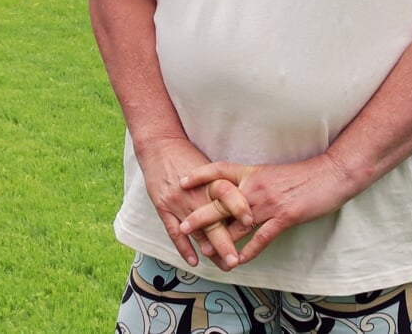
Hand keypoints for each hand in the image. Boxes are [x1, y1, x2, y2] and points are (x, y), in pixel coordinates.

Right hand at [135, 136, 241, 269]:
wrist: (159, 146)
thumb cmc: (188, 156)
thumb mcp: (210, 167)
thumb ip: (224, 186)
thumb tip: (246, 202)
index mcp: (210, 180)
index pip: (227, 195)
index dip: (239, 208)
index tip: (251, 223)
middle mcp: (195, 193)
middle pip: (212, 221)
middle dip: (225, 243)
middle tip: (236, 260)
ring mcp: (178, 202)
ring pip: (196, 232)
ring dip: (210, 251)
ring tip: (223, 265)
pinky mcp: (163, 207)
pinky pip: (174, 232)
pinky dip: (184, 248)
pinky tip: (194, 261)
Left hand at [176, 155, 355, 270]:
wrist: (332, 173)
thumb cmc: (305, 173)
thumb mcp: (274, 172)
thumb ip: (255, 181)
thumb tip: (238, 192)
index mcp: (254, 171)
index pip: (221, 170)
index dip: (200, 175)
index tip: (182, 181)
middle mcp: (257, 186)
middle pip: (222, 201)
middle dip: (202, 215)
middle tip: (184, 225)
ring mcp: (270, 203)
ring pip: (238, 224)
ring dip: (221, 239)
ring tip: (206, 251)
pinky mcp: (285, 217)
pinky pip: (262, 238)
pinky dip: (249, 251)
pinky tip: (239, 261)